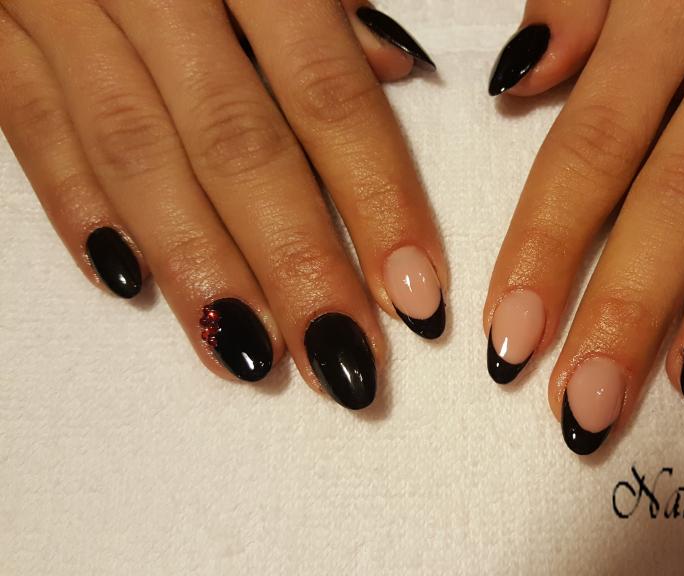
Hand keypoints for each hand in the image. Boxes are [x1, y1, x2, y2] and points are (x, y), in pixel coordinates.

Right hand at [0, 0, 445, 409]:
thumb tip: (395, 72)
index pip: (327, 94)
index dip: (377, 200)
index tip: (416, 293)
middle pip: (236, 143)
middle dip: (296, 263)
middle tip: (343, 361)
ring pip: (132, 151)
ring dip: (197, 264)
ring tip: (251, 356)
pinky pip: (25, 125)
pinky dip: (77, 205)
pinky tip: (130, 282)